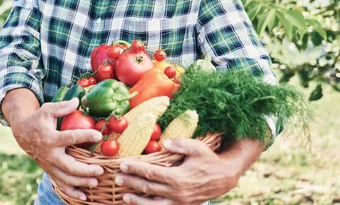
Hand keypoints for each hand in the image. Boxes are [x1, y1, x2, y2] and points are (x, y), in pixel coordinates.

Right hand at [10, 98, 103, 200]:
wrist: (22, 133)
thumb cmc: (38, 120)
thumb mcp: (47, 109)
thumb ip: (62, 107)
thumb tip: (78, 101)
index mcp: (51, 138)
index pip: (70, 138)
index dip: (85, 136)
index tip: (99, 135)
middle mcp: (50, 154)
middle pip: (69, 166)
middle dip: (86, 170)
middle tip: (101, 169)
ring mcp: (49, 165)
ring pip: (66, 179)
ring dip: (81, 182)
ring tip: (96, 182)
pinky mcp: (49, 171)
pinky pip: (60, 185)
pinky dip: (72, 192)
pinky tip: (84, 197)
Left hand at [114, 137, 263, 203]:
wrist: (225, 177)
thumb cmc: (208, 159)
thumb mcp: (196, 147)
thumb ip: (180, 144)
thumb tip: (163, 143)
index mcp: (178, 177)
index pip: (151, 173)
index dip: (135, 168)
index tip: (123, 164)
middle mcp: (177, 192)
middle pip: (148, 188)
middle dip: (131, 183)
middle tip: (117, 178)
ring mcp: (179, 202)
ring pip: (153, 204)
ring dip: (137, 201)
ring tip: (124, 196)